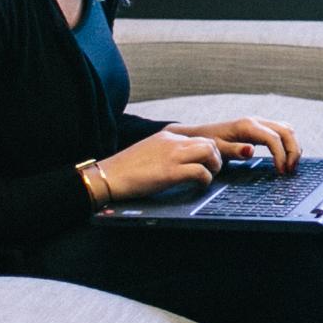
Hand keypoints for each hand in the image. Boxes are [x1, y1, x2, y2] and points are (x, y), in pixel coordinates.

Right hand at [96, 131, 225, 200]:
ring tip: (207, 177)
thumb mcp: (149, 151)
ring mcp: (173, 155)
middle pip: (209, 142)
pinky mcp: (171, 172)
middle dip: (215, 158)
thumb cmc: (125, 169)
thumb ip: (166, 151)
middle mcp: (172, 141)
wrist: (107, 176)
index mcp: (167, 136)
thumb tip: (179, 160)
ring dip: (214, 166)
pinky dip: (205, 180)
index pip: (199, 138)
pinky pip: (201, 172)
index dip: (207, 152)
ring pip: (210, 152)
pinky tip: (199, 186)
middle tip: (210, 172)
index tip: (206, 163)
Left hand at [168, 117, 300, 173]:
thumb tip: (252, 150)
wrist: (198, 134)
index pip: (274, 139)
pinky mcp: (261, 127)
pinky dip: (289, 144)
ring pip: (287, 130)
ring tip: (291, 166)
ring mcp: (260, 122)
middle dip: (293, 151)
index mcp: (247, 126)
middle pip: (287, 131)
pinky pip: (282, 131)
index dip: (281, 155)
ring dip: (293, 147)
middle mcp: (256, 121)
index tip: (281, 172)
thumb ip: (233, 150)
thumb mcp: (216, 149)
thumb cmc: (206, 143)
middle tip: (291, 170)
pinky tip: (287, 157)